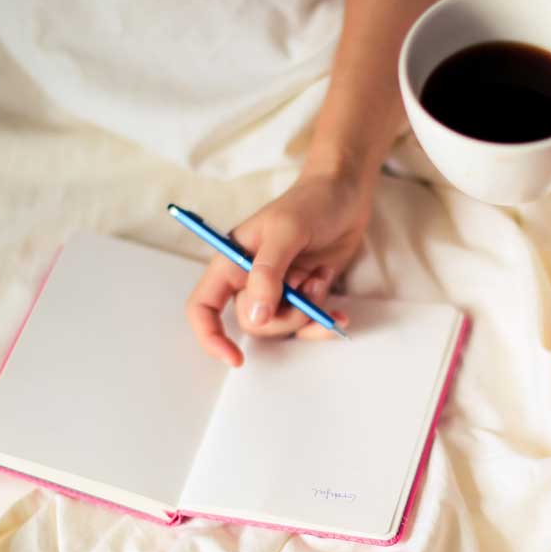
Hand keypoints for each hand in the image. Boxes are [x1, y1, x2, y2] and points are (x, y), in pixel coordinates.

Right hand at [185, 172, 371, 365]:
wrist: (347, 194)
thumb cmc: (311, 202)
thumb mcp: (287, 231)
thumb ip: (268, 272)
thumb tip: (257, 316)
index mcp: (232, 261)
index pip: (203, 306)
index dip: (210, 335)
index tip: (234, 357)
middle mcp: (250, 279)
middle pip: (253, 323)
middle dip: (285, 315)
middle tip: (307, 287)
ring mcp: (279, 289)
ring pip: (282, 327)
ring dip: (308, 312)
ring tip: (321, 278)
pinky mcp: (304, 295)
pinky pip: (306, 325)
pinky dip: (323, 322)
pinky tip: (338, 313)